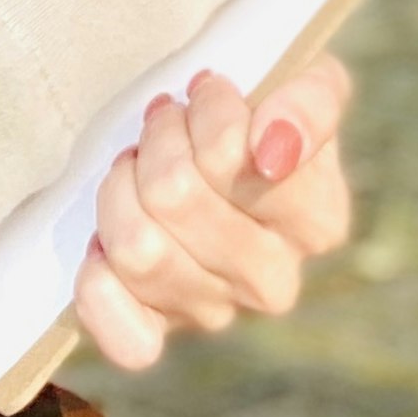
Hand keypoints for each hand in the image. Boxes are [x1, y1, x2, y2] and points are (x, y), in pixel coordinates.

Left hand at [72, 60, 356, 370]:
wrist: (204, 154)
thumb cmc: (255, 115)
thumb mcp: (303, 82)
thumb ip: (309, 104)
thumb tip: (274, 150)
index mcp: (319, 221)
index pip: (242, 161)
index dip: (210, 113)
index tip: (207, 90)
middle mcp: (273, 281)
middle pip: (176, 196)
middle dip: (159, 141)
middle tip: (165, 121)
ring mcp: (213, 312)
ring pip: (137, 249)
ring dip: (120, 189)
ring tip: (134, 164)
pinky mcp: (157, 334)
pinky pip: (124, 334)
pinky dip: (99, 280)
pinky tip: (106, 242)